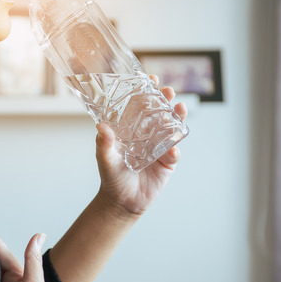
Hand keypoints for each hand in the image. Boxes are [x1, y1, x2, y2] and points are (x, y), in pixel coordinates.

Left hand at [95, 75, 187, 215]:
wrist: (122, 202)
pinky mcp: (168, 163)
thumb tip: (100, 127)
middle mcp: (148, 134)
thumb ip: (104, 144)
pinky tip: (172, 150)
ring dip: (177, 118)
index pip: (141, 105)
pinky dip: (175, 150)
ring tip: (180, 110)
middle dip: (166, 100)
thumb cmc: (111, 177)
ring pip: (172, 128)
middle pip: (160, 112)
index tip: (150, 79)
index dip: (147, 91)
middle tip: (168, 92)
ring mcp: (160, 147)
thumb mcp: (104, 158)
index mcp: (132, 129)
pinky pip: (174, 153)